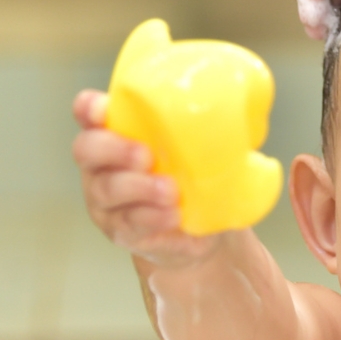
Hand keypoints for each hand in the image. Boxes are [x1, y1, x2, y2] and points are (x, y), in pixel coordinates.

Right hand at [71, 89, 215, 266]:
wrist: (197, 231)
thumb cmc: (192, 177)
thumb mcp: (197, 147)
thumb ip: (207, 127)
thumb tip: (253, 112)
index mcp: (116, 131)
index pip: (88, 111)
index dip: (89, 108)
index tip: (103, 109)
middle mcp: (101, 164)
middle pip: (86, 149)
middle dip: (113, 149)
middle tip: (146, 154)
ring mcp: (105, 199)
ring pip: (105, 189)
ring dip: (138, 187)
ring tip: (170, 190)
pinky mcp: (121, 230)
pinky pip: (128, 222)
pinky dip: (151, 217)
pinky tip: (172, 215)